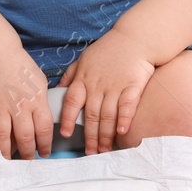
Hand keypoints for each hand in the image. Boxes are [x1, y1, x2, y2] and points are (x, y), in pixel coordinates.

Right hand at [0, 52, 52, 160]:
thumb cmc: (20, 66)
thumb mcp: (39, 81)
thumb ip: (42, 100)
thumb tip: (47, 116)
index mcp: (35, 101)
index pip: (44, 129)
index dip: (45, 144)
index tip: (44, 154)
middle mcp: (18, 106)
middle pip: (24, 136)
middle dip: (27, 153)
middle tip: (27, 162)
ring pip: (2, 134)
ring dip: (3, 151)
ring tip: (4, 162)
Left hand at [57, 27, 154, 153]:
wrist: (135, 38)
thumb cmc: (108, 50)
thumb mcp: (83, 60)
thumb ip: (70, 76)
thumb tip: (56, 91)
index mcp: (83, 79)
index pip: (71, 102)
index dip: (68, 119)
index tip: (65, 134)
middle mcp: (97, 85)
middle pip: (91, 115)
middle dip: (89, 136)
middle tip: (90, 153)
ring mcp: (115, 86)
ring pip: (107, 115)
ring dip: (105, 135)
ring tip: (103, 150)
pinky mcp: (133, 85)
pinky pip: (127, 105)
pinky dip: (124, 119)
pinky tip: (122, 132)